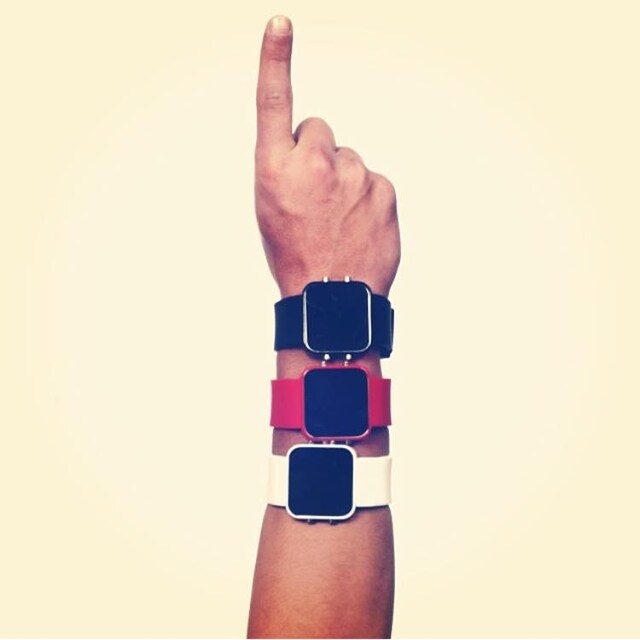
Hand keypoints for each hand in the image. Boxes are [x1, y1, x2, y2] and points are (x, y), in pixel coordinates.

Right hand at [254, 15, 400, 297]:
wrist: (331, 300)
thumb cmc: (294, 256)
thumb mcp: (270, 209)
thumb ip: (287, 169)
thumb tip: (319, 151)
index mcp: (274, 170)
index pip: (274, 103)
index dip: (275, 60)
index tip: (280, 24)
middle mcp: (313, 163)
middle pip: (320, 130)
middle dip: (318, 155)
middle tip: (316, 198)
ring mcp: (352, 175)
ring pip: (348, 159)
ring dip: (344, 181)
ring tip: (337, 220)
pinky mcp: (383, 189)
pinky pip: (373, 180)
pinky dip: (367, 198)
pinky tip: (358, 226)